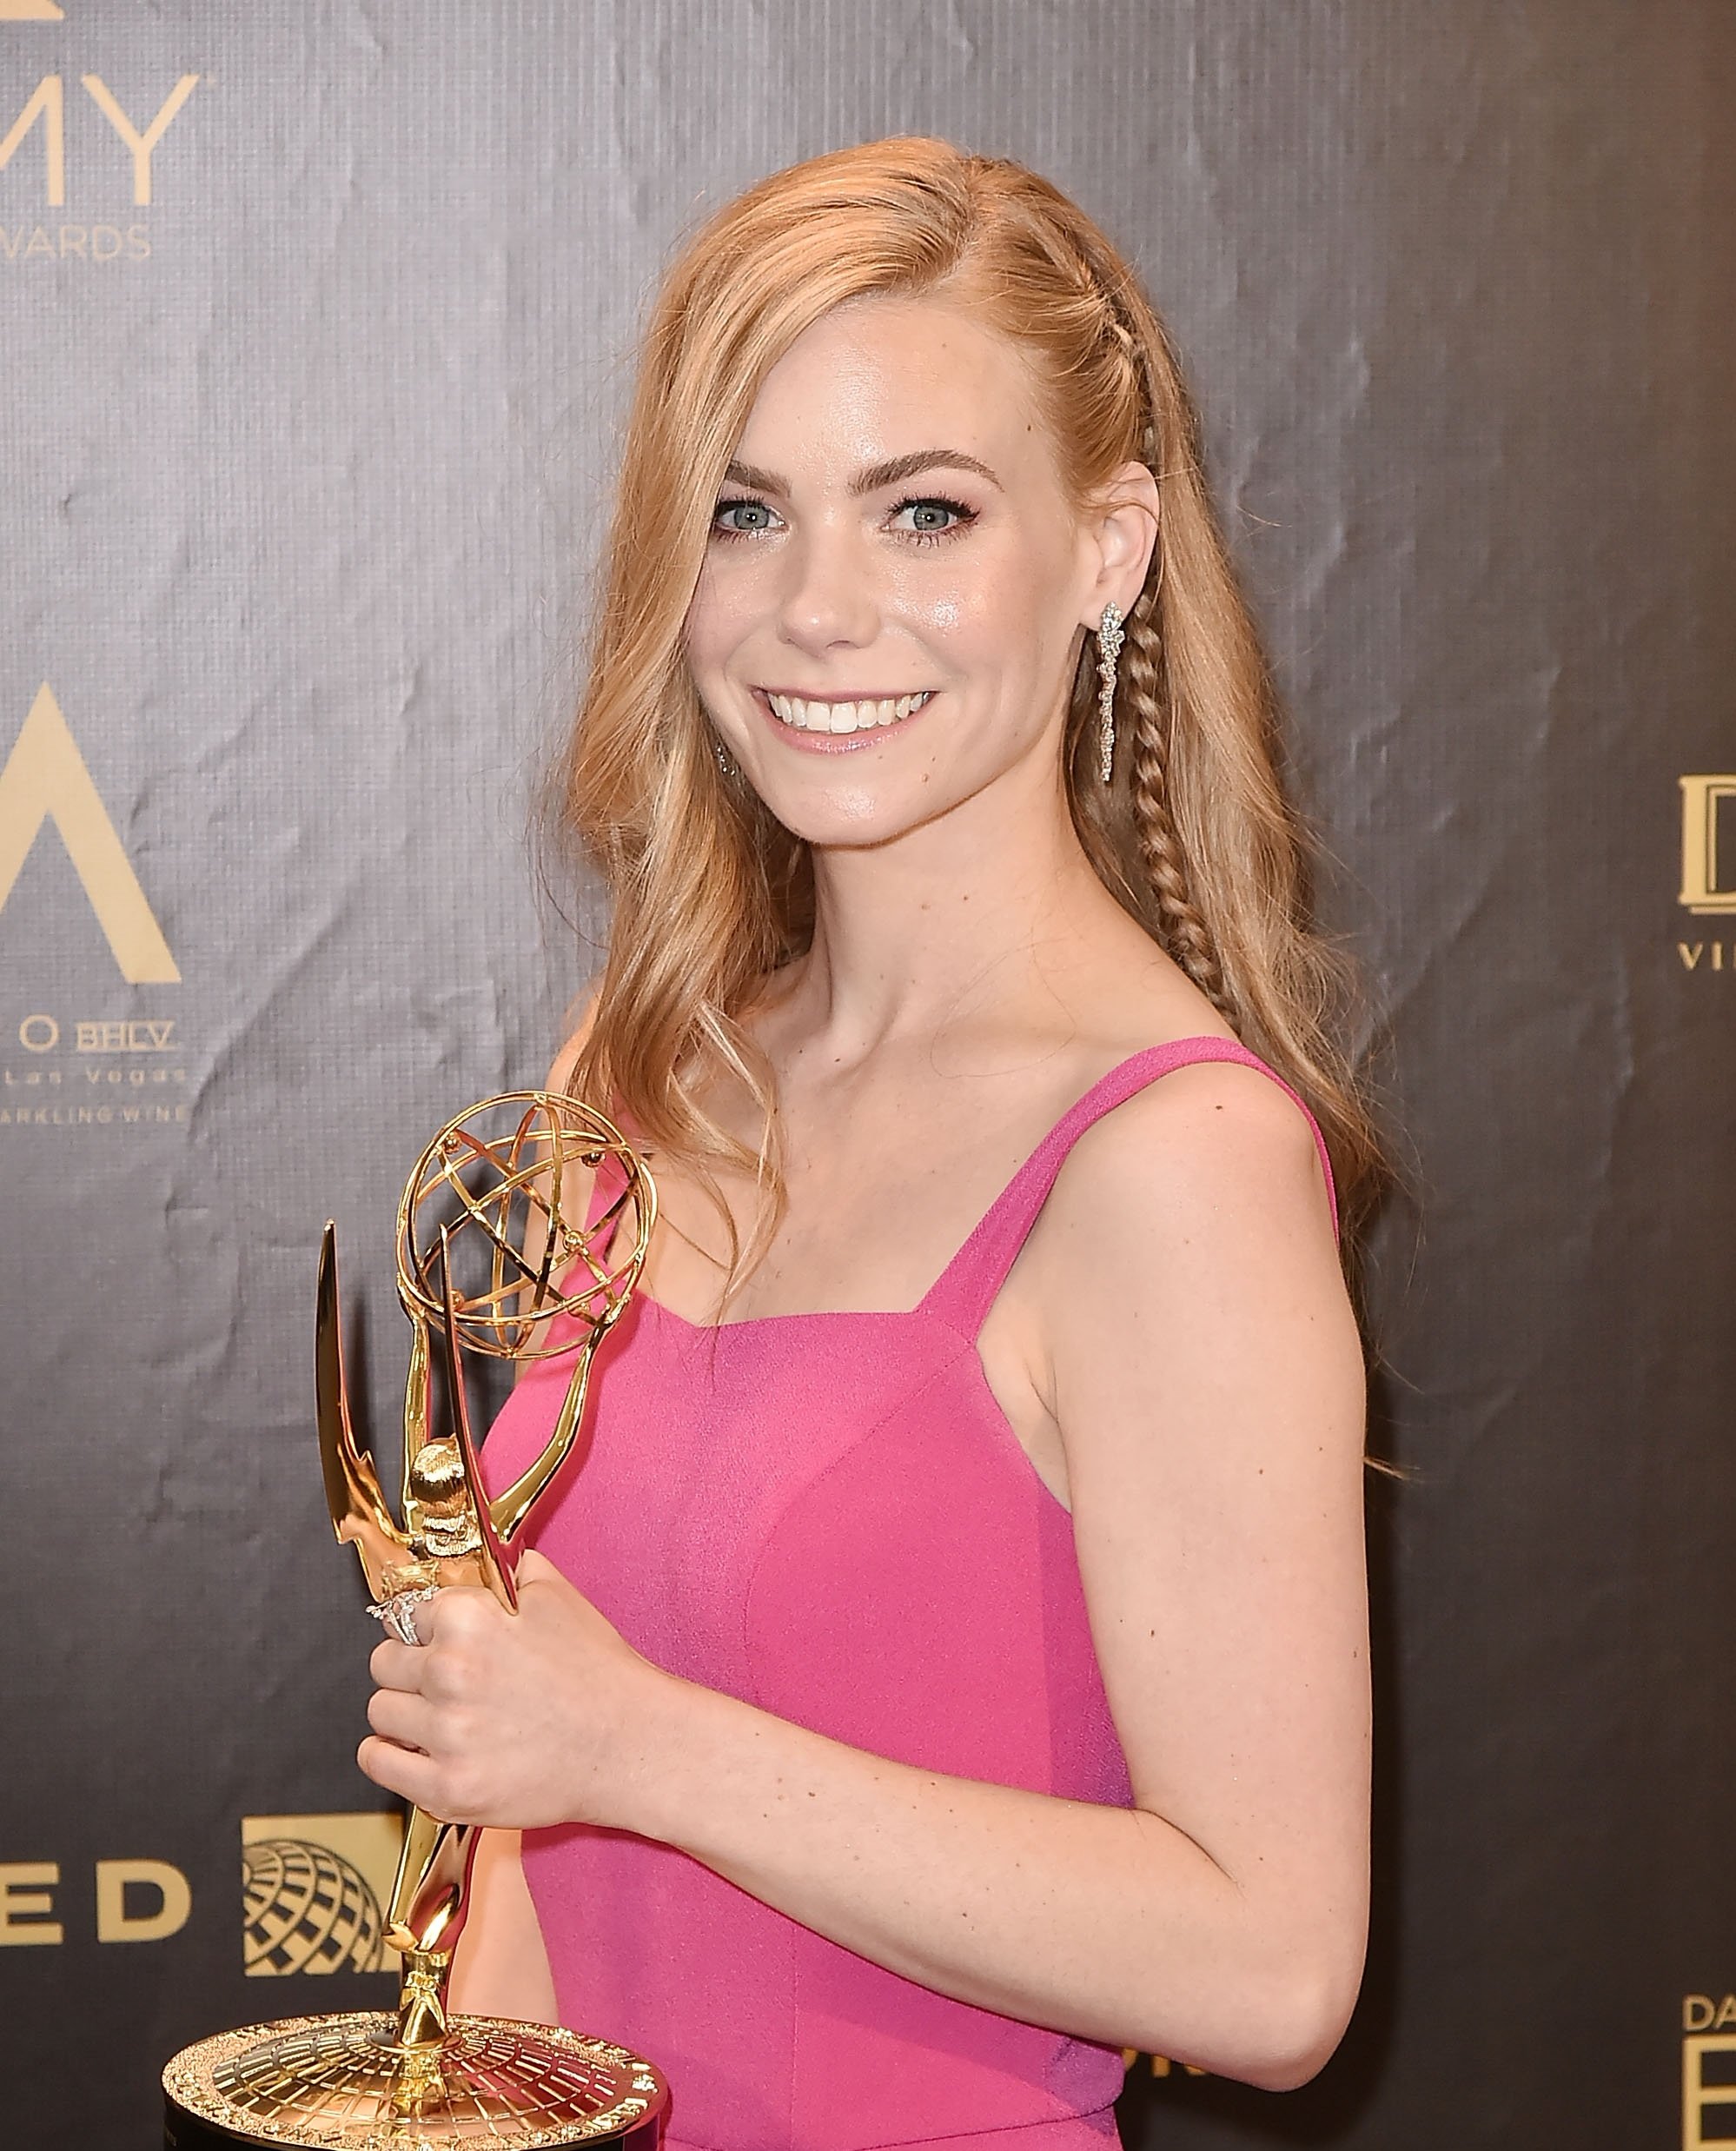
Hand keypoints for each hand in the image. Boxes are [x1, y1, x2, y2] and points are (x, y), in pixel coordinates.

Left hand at [358, 1550, 669, 1831]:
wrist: (627, 1745)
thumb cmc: (598, 1675)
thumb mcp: (559, 1598)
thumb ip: (510, 1570)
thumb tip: (480, 1562)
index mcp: (469, 1621)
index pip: (407, 1614)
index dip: (427, 1628)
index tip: (436, 1640)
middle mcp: (450, 1673)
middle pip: (384, 1663)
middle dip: (410, 1668)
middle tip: (444, 1680)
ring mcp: (447, 1734)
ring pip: (380, 1712)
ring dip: (404, 1712)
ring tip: (441, 1716)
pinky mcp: (448, 1787)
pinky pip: (378, 1762)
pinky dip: (391, 1755)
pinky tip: (419, 1749)